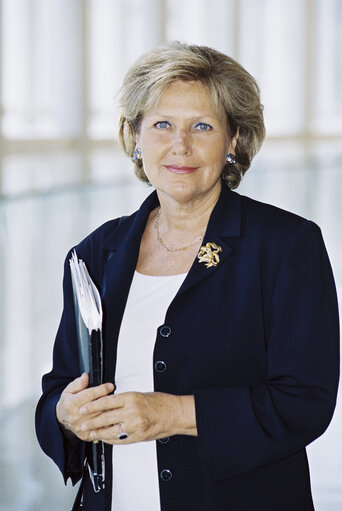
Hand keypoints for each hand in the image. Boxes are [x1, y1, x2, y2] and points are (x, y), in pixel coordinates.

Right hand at [56, 373, 113, 441]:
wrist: (62, 419)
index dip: (102, 389)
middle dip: (108, 400)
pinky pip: (100, 431)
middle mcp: (75, 416)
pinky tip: (114, 420)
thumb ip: (78, 383)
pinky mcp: (85, 435)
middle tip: (115, 396)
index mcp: (71, 403)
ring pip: (101, 419)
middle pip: (98, 407)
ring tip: (117, 407)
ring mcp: (80, 427)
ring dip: (110, 412)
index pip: (91, 394)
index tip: (110, 386)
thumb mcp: (69, 390)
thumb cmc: (67, 403)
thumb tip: (85, 376)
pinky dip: (108, 426)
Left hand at [78, 391, 197, 443]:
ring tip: (91, 433)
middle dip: (92, 421)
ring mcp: (134, 425)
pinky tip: (105, 438)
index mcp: (131, 398)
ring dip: (99, 433)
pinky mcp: (138, 436)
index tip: (84, 408)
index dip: (92, 405)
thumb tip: (109, 404)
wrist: (173, 413)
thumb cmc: (159, 403)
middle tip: (82, 423)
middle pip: (105, 417)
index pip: (106, 401)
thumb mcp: (139, 395)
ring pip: (111, 431)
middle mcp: (131, 411)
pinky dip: (111, 439)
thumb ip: (124, 401)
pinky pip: (120, 439)